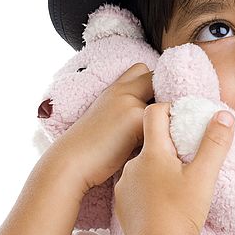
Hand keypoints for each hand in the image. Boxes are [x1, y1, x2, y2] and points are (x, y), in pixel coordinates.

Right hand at [45, 63, 153, 193]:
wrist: (69, 164)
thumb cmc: (88, 150)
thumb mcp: (107, 120)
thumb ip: (127, 110)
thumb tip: (157, 117)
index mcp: (113, 90)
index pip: (142, 70)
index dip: (154, 83)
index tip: (158, 102)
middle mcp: (121, 91)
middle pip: (153, 77)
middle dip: (163, 93)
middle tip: (163, 118)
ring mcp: (129, 103)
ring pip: (162, 102)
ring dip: (165, 116)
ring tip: (161, 136)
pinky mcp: (136, 120)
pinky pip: (162, 123)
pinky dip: (163, 134)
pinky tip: (157, 148)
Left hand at [113, 102, 234, 234]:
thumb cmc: (182, 212)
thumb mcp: (204, 175)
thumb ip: (215, 142)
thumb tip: (223, 114)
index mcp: (152, 153)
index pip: (154, 113)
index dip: (169, 108)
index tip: (184, 117)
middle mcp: (133, 165)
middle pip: (149, 141)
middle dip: (168, 142)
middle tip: (188, 153)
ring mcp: (124, 186)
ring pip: (143, 166)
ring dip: (158, 168)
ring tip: (177, 183)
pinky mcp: (122, 206)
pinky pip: (136, 188)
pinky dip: (149, 189)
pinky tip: (163, 202)